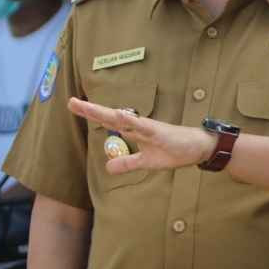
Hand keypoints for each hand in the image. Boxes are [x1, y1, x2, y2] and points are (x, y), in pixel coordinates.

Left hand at [67, 98, 216, 174]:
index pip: (109, 121)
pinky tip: (120, 115)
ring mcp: (148, 128)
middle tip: (70, 102)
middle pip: (110, 117)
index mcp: (135, 131)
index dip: (92, 114)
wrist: (198, 148)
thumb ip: (128, 163)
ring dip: (106, 113)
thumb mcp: (147, 162)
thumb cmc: (175, 150)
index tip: (73, 105)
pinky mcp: (159, 133)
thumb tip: (108, 167)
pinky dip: (131, 121)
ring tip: (87, 107)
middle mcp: (139, 126)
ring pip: (124, 120)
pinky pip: (143, 127)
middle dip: (91, 110)